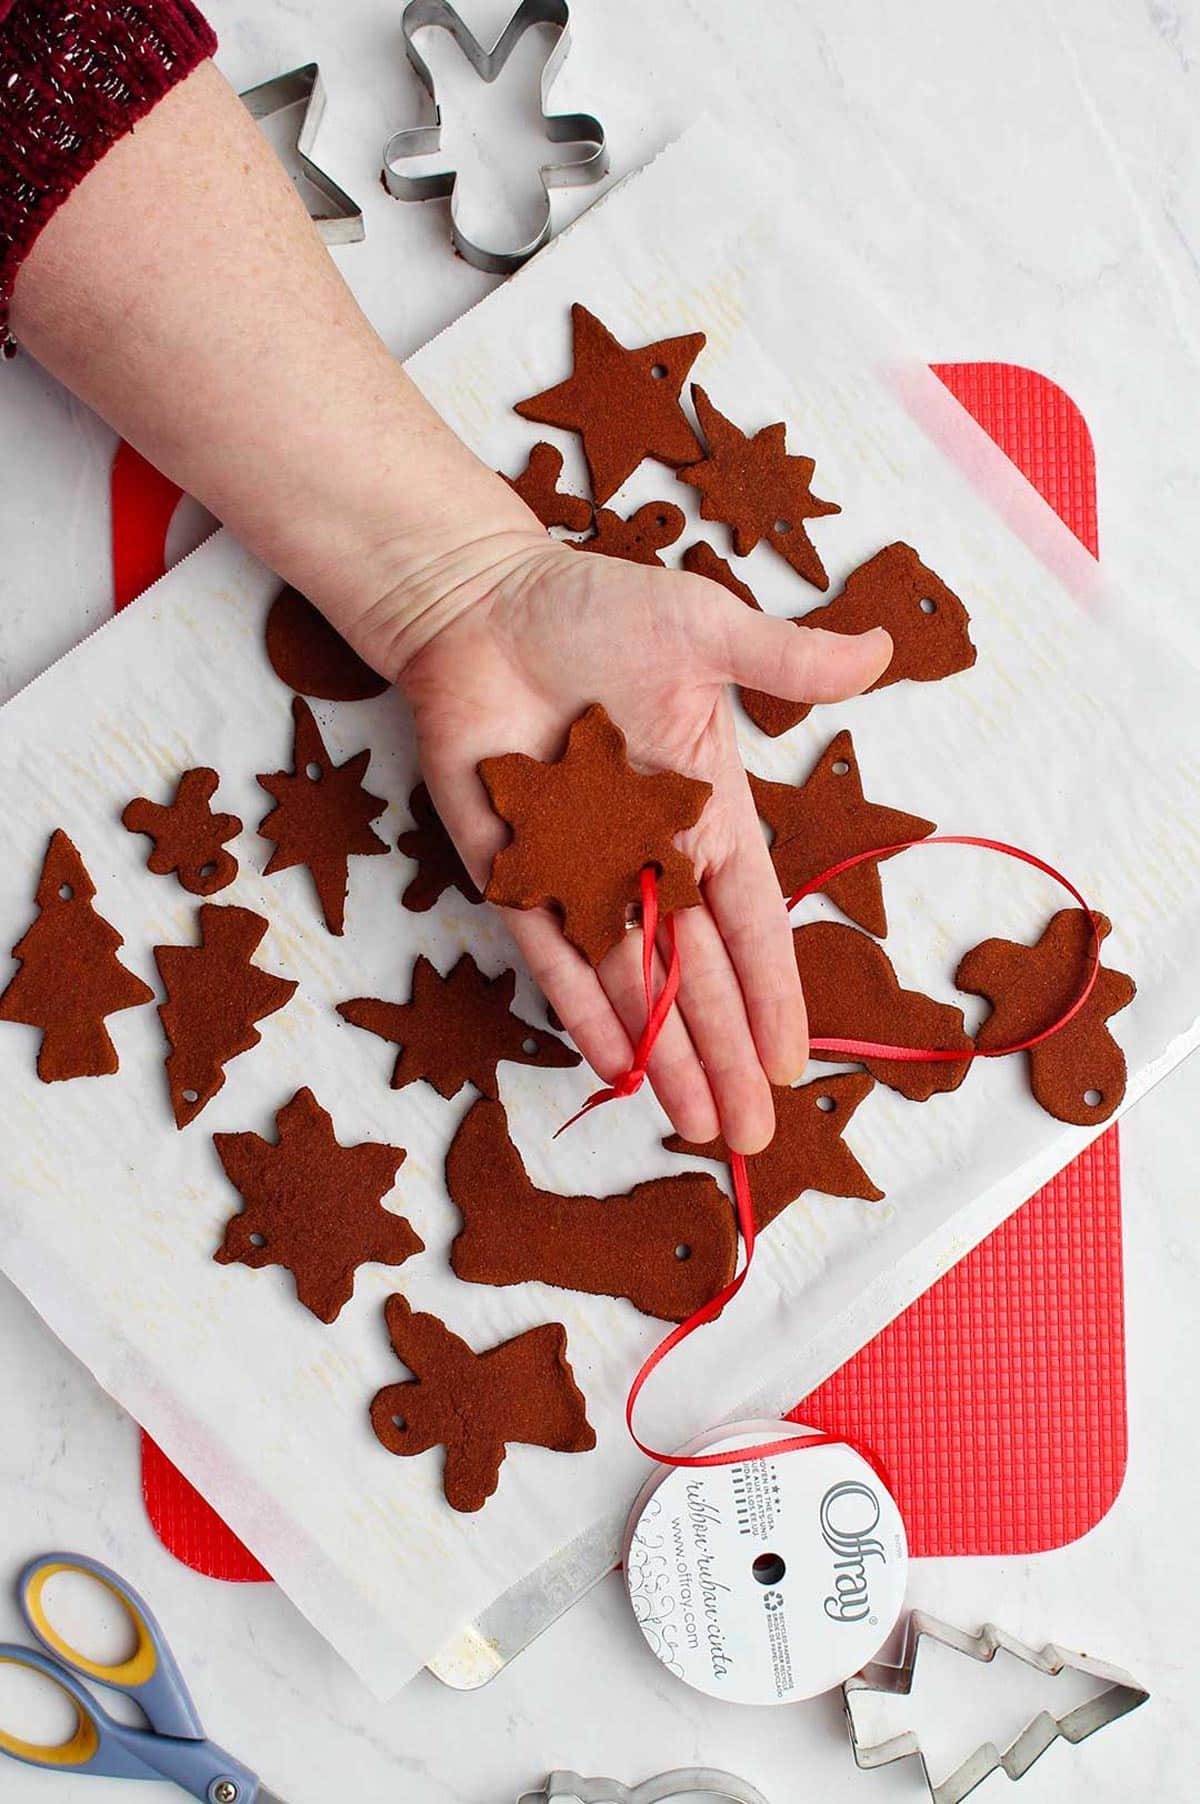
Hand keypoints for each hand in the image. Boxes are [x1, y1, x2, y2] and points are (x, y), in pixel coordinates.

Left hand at [396, 533, 891, 1153]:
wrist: (478, 603)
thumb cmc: (591, 609)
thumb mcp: (702, 630)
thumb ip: (783, 662)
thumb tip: (881, 652)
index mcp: (703, 812)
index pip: (750, 920)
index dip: (773, 991)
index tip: (794, 1061)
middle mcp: (646, 856)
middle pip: (695, 974)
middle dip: (725, 1055)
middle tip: (750, 1136)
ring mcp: (579, 872)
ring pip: (631, 983)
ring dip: (664, 1055)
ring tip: (697, 1126)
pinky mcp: (513, 874)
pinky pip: (549, 956)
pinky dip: (581, 1010)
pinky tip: (615, 1067)